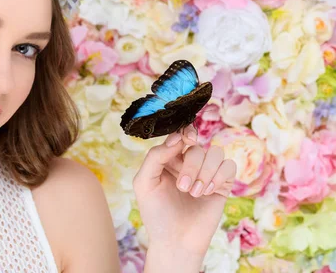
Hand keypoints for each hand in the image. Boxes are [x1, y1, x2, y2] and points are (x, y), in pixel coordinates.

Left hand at [132, 124, 236, 257]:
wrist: (175, 241)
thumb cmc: (156, 213)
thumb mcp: (144, 182)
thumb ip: (155, 157)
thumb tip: (176, 138)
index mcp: (168, 158)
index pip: (180, 135)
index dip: (185, 132)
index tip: (186, 140)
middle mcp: (187, 162)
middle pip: (196, 146)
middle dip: (191, 165)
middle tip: (183, 187)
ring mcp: (206, 172)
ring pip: (215, 153)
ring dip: (204, 172)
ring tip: (194, 193)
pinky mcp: (222, 185)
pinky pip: (229, 166)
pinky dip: (219, 176)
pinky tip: (208, 191)